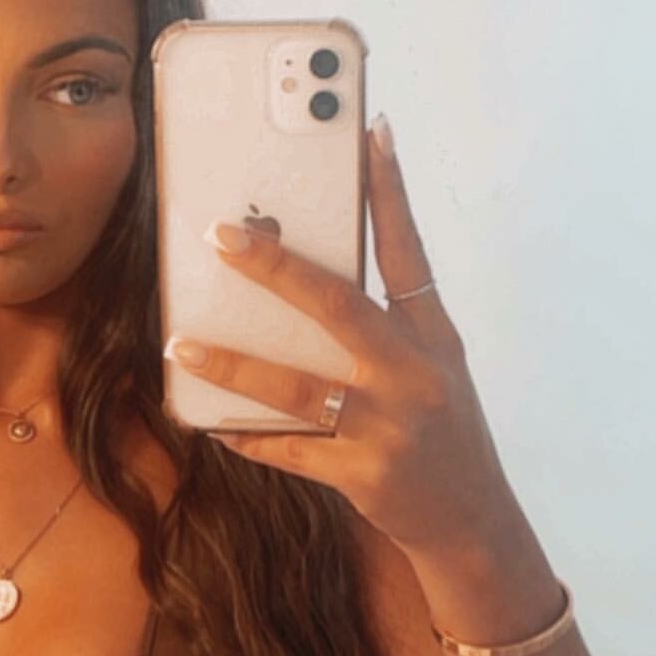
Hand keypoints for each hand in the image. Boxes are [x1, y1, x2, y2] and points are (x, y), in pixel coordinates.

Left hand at [163, 114, 514, 560]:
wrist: (473, 521)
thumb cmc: (441, 434)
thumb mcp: (433, 371)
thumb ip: (387, 329)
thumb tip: (308, 285)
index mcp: (434, 339)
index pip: (409, 253)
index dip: (390, 193)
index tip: (369, 134)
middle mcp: (415, 375)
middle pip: (340, 307)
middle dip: (277, 268)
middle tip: (223, 236)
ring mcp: (389, 427)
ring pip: (297, 387)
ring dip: (234, 364)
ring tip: (183, 343)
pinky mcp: (364, 475)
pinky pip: (289, 451)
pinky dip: (248, 436)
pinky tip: (211, 423)